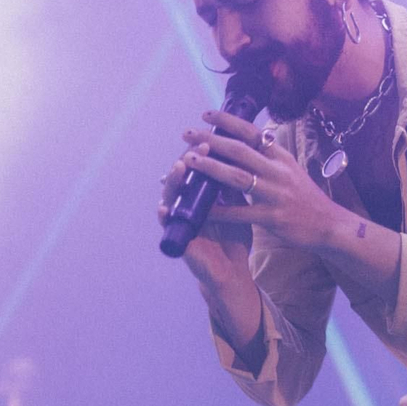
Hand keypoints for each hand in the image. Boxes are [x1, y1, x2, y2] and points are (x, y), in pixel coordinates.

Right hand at [158, 140, 252, 286]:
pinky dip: (164, 216)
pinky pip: (167, 226)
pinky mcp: (178, 239)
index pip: (198, 166)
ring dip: (175, 181)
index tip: (213, 135)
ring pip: (171, 196)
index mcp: (201, 194)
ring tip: (180, 167)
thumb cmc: (234, 237)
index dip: (203, 151)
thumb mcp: (238, 206)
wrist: (232, 270)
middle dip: (190, 159)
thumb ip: (236, 184)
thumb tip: (243, 153)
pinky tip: (164, 208)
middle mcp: (187, 203)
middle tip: (199, 145)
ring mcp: (180, 219)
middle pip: (182, 176)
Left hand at [184, 110, 338, 249]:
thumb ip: (268, 157)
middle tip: (187, 134)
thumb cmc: (306, 198)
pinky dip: (219, 211)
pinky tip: (201, 209)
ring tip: (191, 161)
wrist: (329, 225)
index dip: (228, 122)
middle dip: (211, 140)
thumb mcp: (290, 170)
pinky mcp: (273, 218)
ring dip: (212, 168)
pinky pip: (240, 213)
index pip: (252, 133)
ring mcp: (276, 194)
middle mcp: (278, 171)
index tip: (207, 115)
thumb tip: (245, 140)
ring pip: (238, 177)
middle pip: (240, 151)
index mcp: (281, 157)